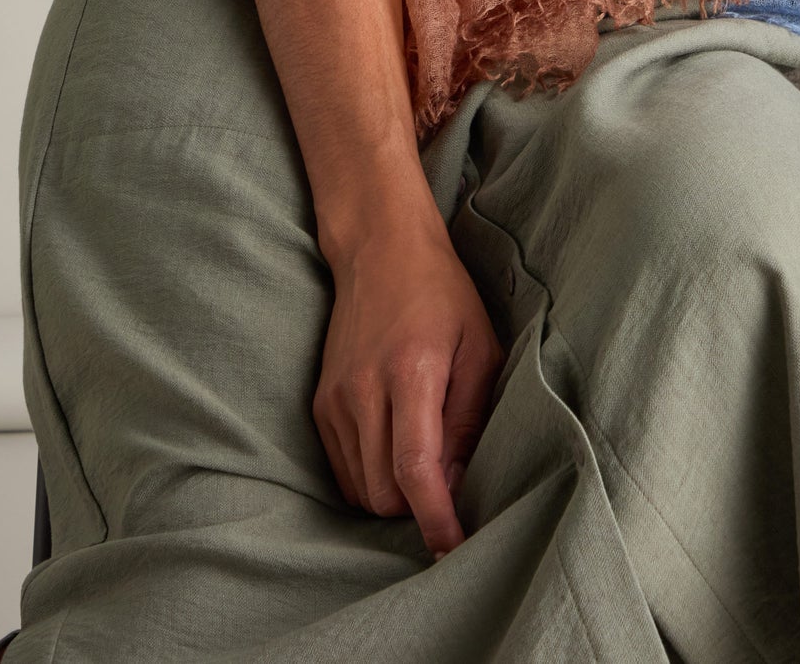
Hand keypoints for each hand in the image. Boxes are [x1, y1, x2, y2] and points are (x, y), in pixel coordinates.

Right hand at [313, 214, 503, 558]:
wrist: (381, 251)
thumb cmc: (443, 296)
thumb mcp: (479, 347)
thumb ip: (469, 418)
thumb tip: (459, 484)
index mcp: (410, 373)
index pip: (416, 470)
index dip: (435, 519)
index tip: (453, 549)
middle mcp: (364, 391)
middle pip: (385, 492)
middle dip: (418, 506)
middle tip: (449, 484)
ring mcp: (335, 399)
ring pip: (361, 490)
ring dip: (394, 494)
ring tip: (424, 461)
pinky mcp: (320, 404)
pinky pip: (343, 470)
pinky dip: (370, 477)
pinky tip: (394, 449)